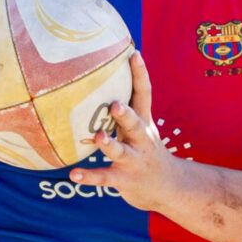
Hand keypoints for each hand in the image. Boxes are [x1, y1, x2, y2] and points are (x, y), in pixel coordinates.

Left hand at [68, 52, 186, 211]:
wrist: (168, 187)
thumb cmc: (146, 150)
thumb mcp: (141, 128)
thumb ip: (126, 108)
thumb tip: (99, 78)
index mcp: (144, 123)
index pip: (144, 95)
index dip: (140, 75)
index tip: (134, 55)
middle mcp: (141, 140)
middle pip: (135, 124)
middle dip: (126, 115)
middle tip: (115, 105)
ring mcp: (134, 160)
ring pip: (121, 152)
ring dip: (110, 145)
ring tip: (100, 138)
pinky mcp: (124, 179)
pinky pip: (105, 178)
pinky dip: (89, 177)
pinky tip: (73, 175)